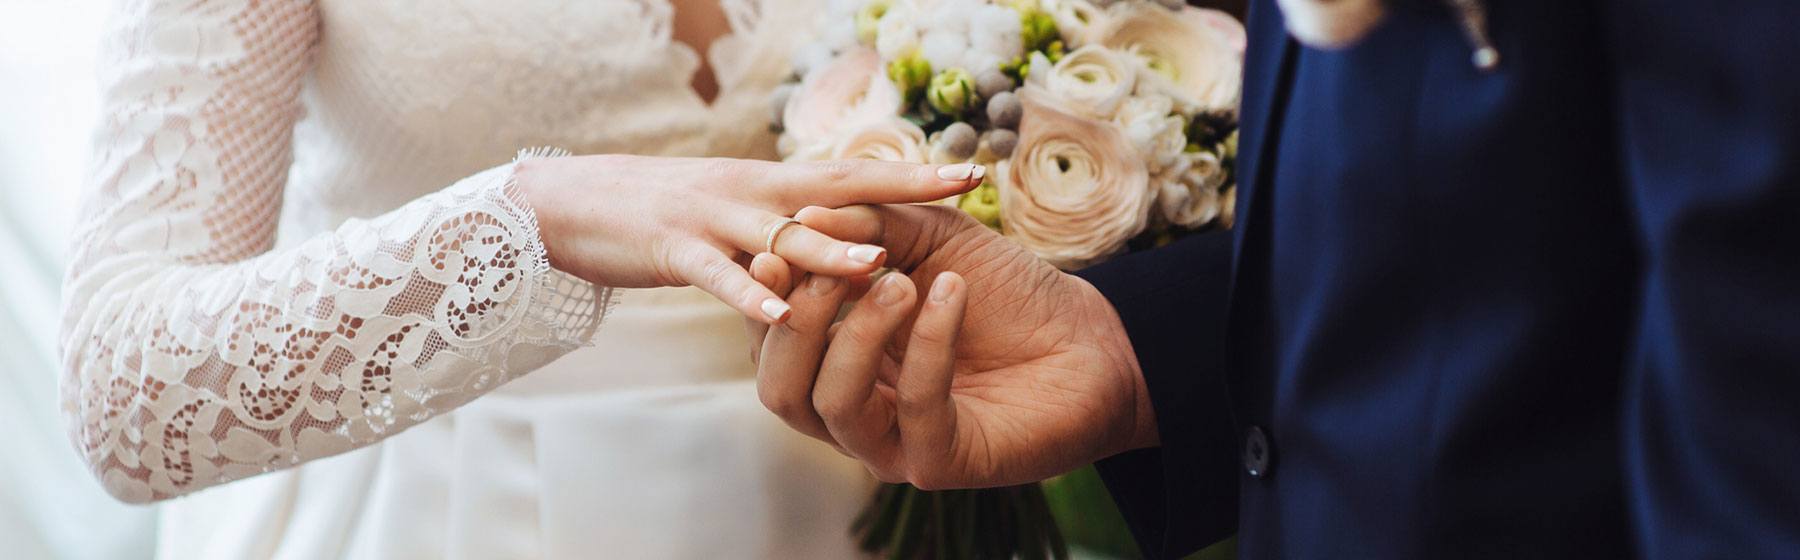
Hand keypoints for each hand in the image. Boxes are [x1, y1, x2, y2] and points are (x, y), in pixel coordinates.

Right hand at [516, 155, 981, 322]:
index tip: (972, 174)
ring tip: (880, 268)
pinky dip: (749, 296)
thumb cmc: (671, 212)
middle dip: (900, 189)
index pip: (856, 175)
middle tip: (959, 188)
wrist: (580, 202)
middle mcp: (756, 193)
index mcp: (775, 184)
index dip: (913, 175)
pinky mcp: (676, 252)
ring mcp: (716, 220)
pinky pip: (718, 277)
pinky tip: (780, 316)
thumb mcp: (741, 211)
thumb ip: (794, 225)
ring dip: (830, 254)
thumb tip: (855, 238)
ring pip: (782, 236)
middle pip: (836, 190)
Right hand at [746, 204, 1156, 488]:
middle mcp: (854, 411)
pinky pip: (914, 409)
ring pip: (833, 405)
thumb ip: (871, 225)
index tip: (779, 246)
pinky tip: (950, 293)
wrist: (1090, 339)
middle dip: (797, 323)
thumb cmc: (1006, 292)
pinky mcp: (941, 462)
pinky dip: (929, 344)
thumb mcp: (932, 239)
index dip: (766, 297)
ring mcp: (893, 444)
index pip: (773, 341)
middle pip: (781, 388)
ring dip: (858, 332)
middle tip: (830, 269)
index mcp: (837, 361)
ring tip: (901, 281)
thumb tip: (805, 215)